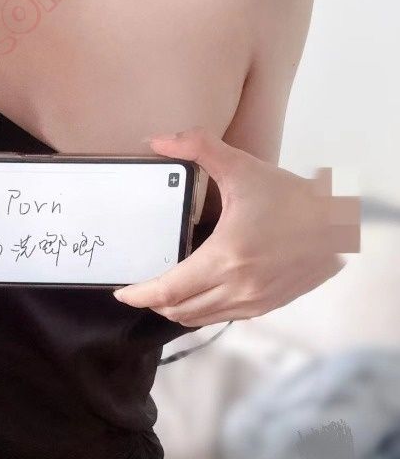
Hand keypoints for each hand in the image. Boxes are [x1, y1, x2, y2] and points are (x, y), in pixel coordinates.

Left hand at [113, 127, 357, 326]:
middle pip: (178, 310)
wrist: (337, 225)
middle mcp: (238, 287)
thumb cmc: (291, 198)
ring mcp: (252, 302)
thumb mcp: (243, 168)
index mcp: (226, 257)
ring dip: (175, 309)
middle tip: (139, 288)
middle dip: (152, 303)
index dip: (140, 295)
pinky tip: (195, 294)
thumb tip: (156, 140)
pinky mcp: (264, 308)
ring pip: (198, 319)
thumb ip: (198, 147)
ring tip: (162, 293)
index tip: (121, 292)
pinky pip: (220, 318)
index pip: (169, 290)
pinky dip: (201, 311)